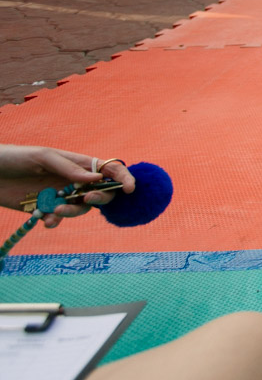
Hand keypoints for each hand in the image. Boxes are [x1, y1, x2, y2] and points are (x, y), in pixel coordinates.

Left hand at [0, 144, 134, 228]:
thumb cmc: (15, 158)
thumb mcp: (43, 157)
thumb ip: (69, 168)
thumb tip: (97, 179)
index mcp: (76, 163)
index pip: (108, 169)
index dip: (123, 178)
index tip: (129, 189)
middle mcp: (73, 180)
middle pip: (100, 193)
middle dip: (99, 198)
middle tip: (86, 198)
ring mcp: (60, 195)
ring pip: (80, 209)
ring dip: (72, 212)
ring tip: (54, 211)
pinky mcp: (45, 209)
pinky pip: (59, 220)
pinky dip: (55, 222)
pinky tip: (44, 220)